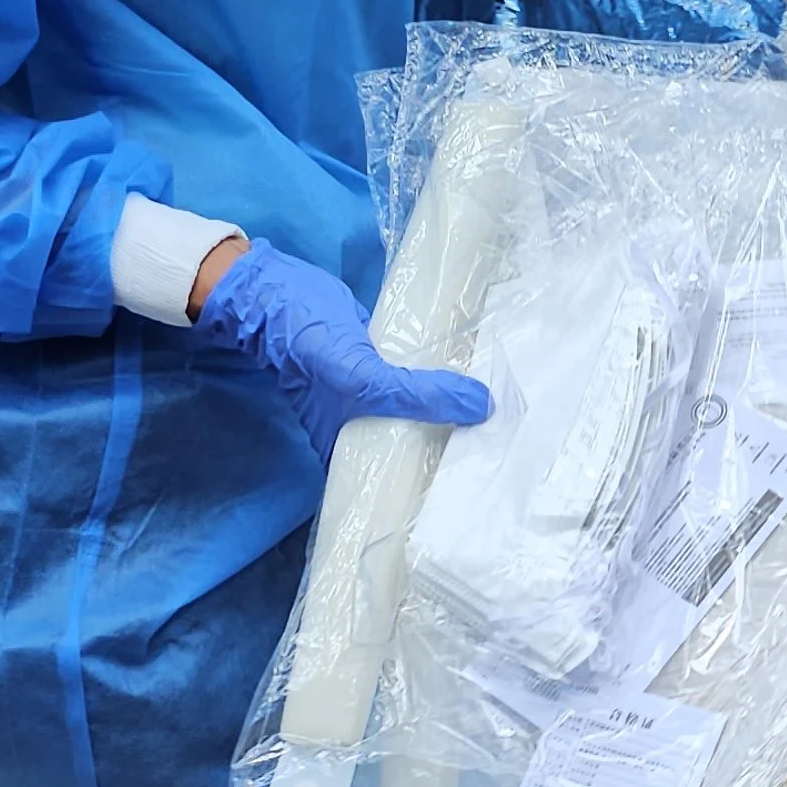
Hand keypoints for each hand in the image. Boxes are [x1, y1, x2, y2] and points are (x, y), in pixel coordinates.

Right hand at [194, 237, 489, 467]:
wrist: (278, 296)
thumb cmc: (310, 348)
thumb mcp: (363, 379)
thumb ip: (416, 394)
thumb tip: (481, 406)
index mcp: (355, 453)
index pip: (402, 487)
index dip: (438, 491)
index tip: (485, 490)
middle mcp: (369, 431)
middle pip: (422, 448)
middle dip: (459, 448)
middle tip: (508, 451)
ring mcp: (380, 397)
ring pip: (427, 413)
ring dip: (459, 412)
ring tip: (507, 419)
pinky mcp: (390, 365)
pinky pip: (425, 379)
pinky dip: (448, 380)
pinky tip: (481, 380)